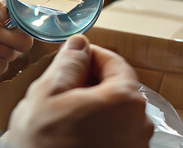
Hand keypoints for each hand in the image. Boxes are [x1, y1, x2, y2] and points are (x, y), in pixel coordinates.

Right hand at [6, 35, 153, 147]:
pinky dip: (98, 124)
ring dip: (93, 103)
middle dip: (91, 79)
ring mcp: (135, 145)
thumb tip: (79, 44)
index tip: (75, 55)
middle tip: (64, 83)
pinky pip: (115, 131)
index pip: (114, 61)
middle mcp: (139, 124)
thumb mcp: (49, 93)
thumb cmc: (44, 143)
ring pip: (115, 110)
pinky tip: (73, 130)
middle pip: (117, 86)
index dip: (91, 54)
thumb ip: (69, 62)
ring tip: (64, 110)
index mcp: (124, 99)